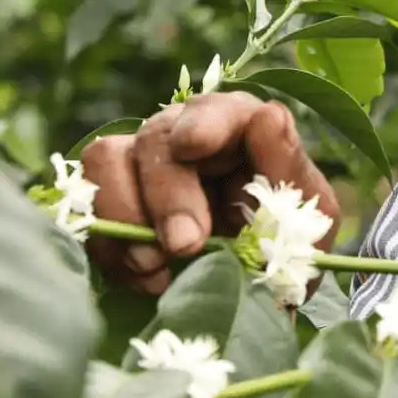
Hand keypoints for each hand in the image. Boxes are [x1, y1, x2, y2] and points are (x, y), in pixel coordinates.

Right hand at [80, 91, 339, 295]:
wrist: (261, 289)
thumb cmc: (289, 240)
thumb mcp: (308, 213)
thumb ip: (288, 170)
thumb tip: (269, 116)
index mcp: (240, 129)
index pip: (217, 108)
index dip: (203, 123)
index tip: (193, 146)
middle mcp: (185, 136)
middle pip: (156, 138)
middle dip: (167, 195)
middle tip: (185, 245)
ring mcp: (142, 166)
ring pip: (107, 160)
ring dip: (126, 216)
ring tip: (158, 267)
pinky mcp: (113, 202)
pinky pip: (88, 209)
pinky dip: (112, 247)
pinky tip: (149, 277)